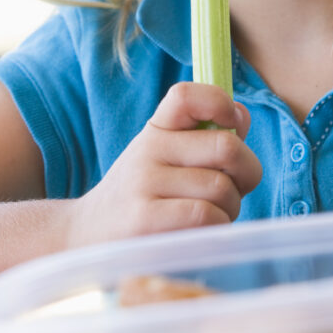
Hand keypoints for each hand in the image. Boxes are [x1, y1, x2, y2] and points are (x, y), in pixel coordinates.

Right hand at [67, 83, 261, 247]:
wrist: (85, 236)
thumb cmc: (142, 197)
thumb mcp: (166, 158)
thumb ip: (207, 137)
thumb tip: (241, 117)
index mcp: (156, 129)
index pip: (187, 95)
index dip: (220, 101)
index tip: (231, 123)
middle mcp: (148, 149)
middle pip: (226, 146)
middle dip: (246, 173)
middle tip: (235, 189)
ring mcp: (144, 183)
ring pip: (222, 187)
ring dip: (232, 207)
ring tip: (214, 216)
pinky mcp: (144, 220)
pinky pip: (205, 215)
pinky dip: (218, 226)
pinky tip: (203, 232)